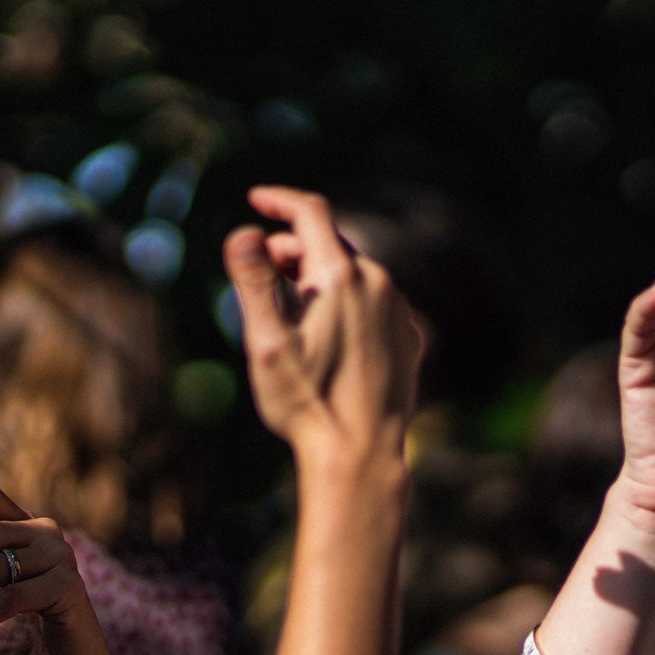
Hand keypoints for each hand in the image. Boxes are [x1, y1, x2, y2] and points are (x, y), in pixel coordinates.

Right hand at [224, 186, 422, 469]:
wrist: (361, 455)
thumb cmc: (307, 403)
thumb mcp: (265, 343)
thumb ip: (254, 282)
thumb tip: (245, 233)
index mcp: (340, 277)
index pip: (310, 212)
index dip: (280, 200)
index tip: (255, 200)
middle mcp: (379, 284)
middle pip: (331, 243)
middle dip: (293, 246)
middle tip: (262, 269)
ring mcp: (399, 311)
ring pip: (355, 274)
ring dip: (320, 276)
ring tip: (291, 307)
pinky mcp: (409, 337)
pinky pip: (374, 303)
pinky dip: (347, 302)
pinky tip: (327, 333)